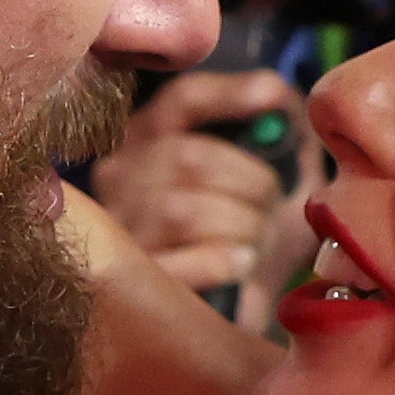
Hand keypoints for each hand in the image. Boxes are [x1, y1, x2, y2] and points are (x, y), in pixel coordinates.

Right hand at [91, 68, 292, 294]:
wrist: (239, 300)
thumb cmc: (251, 225)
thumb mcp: (271, 169)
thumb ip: (276, 129)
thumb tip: (276, 96)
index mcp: (150, 135)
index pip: (183, 100)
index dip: (229, 95)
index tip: (272, 96)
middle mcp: (121, 175)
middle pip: (186, 157)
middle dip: (249, 180)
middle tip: (275, 203)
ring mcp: (118, 230)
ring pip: (181, 211)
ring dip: (239, 223)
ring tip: (259, 237)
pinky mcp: (128, 284)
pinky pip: (177, 265)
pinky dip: (220, 261)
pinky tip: (242, 261)